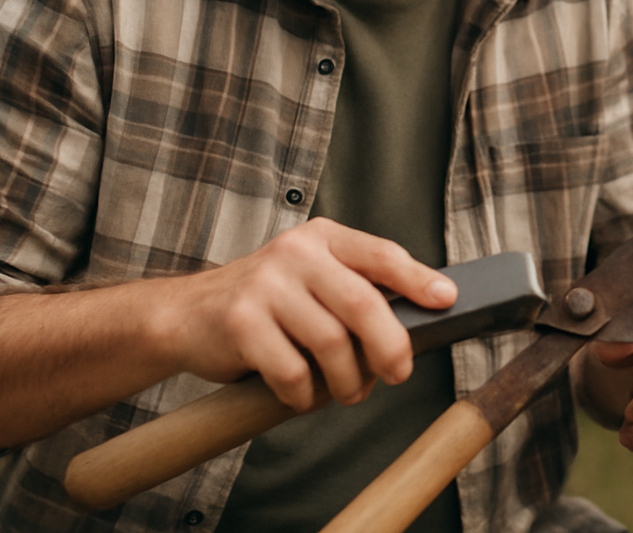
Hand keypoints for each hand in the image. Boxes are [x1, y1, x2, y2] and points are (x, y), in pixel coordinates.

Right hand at [161, 217, 456, 411]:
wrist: (186, 315)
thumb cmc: (268, 303)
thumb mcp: (314, 278)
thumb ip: (359, 287)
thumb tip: (421, 315)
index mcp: (323, 238)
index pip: (381, 255)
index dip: (418, 279)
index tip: (446, 300)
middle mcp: (296, 253)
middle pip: (364, 303)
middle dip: (390, 347)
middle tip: (397, 374)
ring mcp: (266, 285)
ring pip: (331, 344)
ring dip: (347, 381)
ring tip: (347, 392)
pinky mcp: (241, 322)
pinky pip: (292, 372)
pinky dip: (305, 395)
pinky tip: (302, 395)